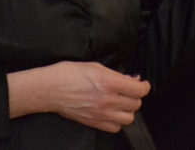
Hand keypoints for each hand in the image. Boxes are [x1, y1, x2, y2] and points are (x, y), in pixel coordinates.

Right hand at [8, 61, 150, 132]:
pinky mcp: (94, 122)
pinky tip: (112, 113)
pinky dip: (117, 121)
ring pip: (128, 118)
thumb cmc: (69, 73)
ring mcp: (101, 114)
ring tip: (122, 103)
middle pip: (136, 104)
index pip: (139, 90)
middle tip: (130, 91)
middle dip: (135, 96)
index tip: (142, 84)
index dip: (144, 86)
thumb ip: (116, 74)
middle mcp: (107, 100)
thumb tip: (132, 79)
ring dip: (128, 110)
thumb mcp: (96, 66)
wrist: (50, 89)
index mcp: (109, 82)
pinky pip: (115, 128)